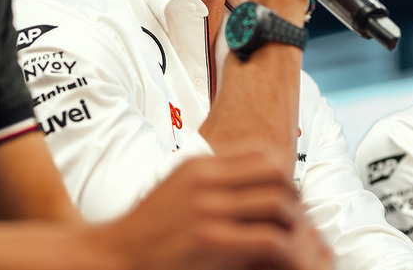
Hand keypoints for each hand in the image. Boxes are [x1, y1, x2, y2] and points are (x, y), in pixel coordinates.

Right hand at [98, 152, 331, 269]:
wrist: (116, 254)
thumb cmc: (148, 230)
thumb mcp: (178, 188)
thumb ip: (210, 180)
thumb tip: (249, 182)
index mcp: (199, 165)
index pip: (263, 153)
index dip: (284, 173)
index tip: (287, 195)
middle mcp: (205, 180)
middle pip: (277, 173)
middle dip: (294, 197)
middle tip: (295, 220)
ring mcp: (208, 209)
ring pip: (278, 203)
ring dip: (292, 224)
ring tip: (291, 242)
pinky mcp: (210, 240)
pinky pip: (267, 238)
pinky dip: (282, 248)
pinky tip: (278, 259)